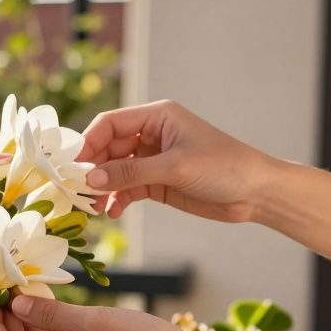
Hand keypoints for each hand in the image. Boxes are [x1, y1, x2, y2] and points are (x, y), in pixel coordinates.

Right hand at [80, 100, 279, 222]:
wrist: (256, 193)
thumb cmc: (224, 167)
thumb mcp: (175, 168)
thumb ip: (131, 173)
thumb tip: (92, 179)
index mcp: (157, 117)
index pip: (110, 124)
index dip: (88, 143)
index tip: (73, 166)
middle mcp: (152, 135)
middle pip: (108, 148)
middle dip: (94, 170)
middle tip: (79, 191)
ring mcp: (153, 160)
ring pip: (115, 171)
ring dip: (103, 188)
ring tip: (95, 208)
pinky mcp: (158, 182)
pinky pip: (127, 189)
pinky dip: (118, 200)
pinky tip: (114, 212)